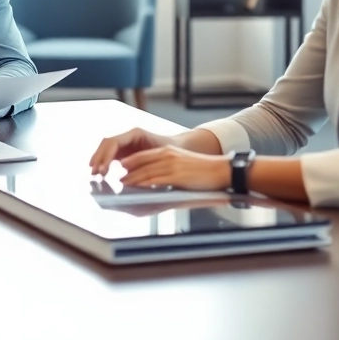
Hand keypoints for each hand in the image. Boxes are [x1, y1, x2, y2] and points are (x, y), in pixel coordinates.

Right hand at [88, 127, 178, 175]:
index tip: (103, 169)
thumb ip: (143, 162)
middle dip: (99, 157)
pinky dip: (104, 162)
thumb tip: (126, 172)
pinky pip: (111, 154)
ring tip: (94, 173)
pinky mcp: (126, 150)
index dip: (106, 155)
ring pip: (106, 148)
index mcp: (135, 133)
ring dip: (99, 159)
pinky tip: (101, 172)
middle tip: (94, 172)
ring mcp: (126, 142)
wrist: (180, 149)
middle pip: (107, 143)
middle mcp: (128, 136)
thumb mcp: (159, 156)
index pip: (114, 142)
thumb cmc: (172, 152)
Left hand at [117, 145, 231, 190]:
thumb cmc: (203, 171)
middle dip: (127, 172)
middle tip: (117, 180)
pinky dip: (142, 184)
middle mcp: (167, 154)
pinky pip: (154, 180)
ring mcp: (171, 164)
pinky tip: (135, 189)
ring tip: (122, 186)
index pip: (142, 155)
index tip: (120, 169)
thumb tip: (154, 179)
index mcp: (167, 150)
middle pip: (140, 162)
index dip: (129, 162)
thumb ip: (167, 169)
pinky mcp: (176, 175)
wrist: (221, 170)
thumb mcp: (182, 163)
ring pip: (144, 172)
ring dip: (131, 180)